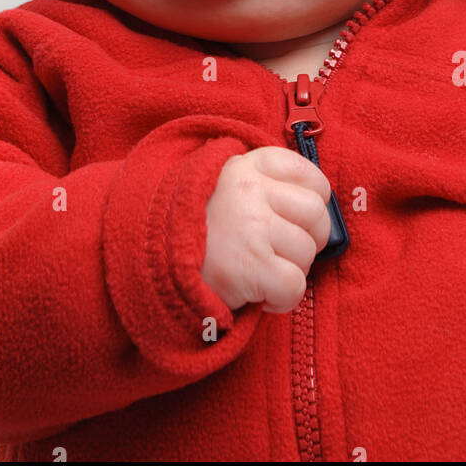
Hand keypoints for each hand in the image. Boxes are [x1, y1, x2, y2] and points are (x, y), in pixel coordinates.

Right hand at [201, 146, 331, 314]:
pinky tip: (260, 295)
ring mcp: (251, 226)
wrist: (148, 260)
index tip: (296, 220)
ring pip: (306, 253)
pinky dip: (282, 299)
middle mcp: (250, 190)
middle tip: (280, 253)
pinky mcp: (250, 266)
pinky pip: (294, 286)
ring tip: (260, 272)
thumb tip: (317, 206)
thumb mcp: (222, 188)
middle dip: (308, 240)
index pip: (309, 176)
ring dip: (290, 271)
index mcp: (245, 166)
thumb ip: (262, 185)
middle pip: (316, 215)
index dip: (314, 202)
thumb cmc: (194, 229)